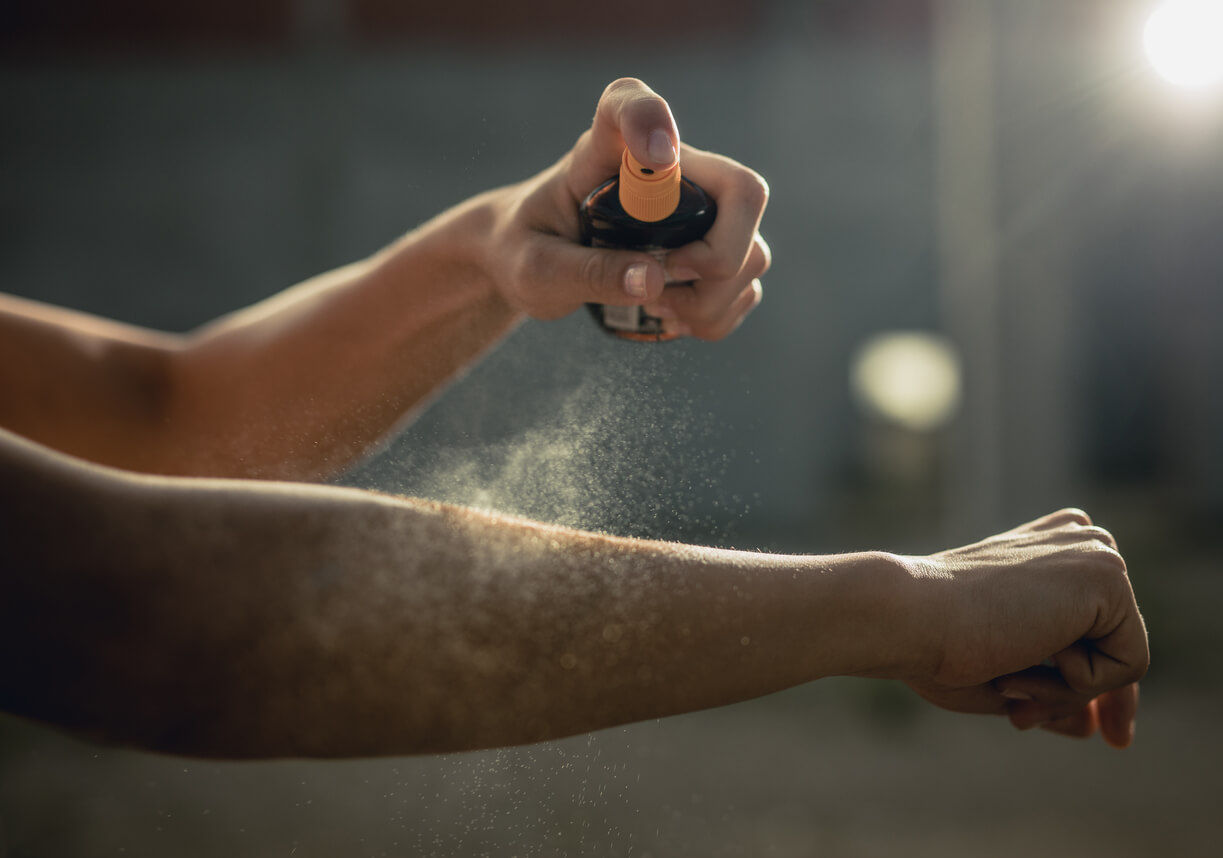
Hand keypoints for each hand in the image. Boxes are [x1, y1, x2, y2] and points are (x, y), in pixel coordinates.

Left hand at [482, 77, 770, 339]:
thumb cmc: (524, 250)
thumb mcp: (535, 269)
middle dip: (718, 259)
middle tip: (662, 285)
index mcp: (605, 149)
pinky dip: (717, 314)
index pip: (631, 103)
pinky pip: (745, 285)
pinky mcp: (711, 246)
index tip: (657, 155)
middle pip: (742, 192)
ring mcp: (698, 208)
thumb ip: (585, 271)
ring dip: (713, 300)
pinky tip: (673, 315)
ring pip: (752, 251)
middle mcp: (669, 169)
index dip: (652, 119)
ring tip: (657, 309)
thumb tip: (652, 280)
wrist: (533, 261)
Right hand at [902, 509, 1147, 747]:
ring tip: (1007, 681)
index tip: (1065, 725)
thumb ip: (1050, 695)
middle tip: (1020, 722)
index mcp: (1050, 550)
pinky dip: (1078, 684)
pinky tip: (1026, 657)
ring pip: (1122, 660)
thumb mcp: (1001, 677)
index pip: (1096, 631)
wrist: (910, 617)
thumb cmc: (934, 644)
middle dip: (1075, 696)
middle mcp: (1078, 542)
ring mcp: (1096, 553)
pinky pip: (1128, 664)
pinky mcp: (1108, 576)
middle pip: (1114, 646)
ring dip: (1064, 692)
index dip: (1082, 686)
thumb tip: (1089, 727)